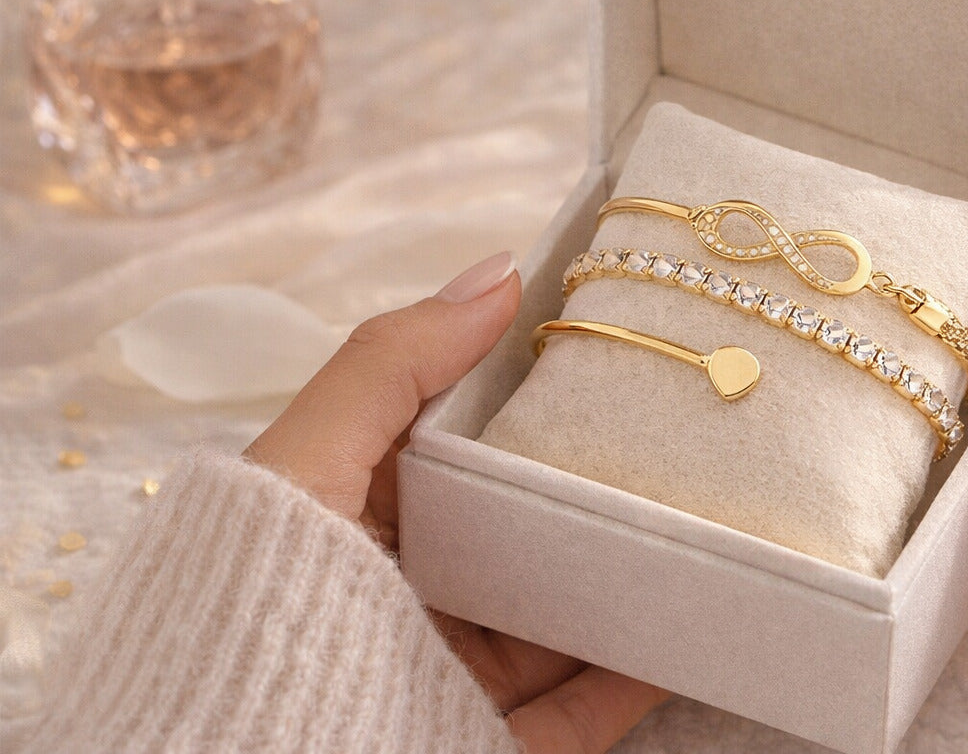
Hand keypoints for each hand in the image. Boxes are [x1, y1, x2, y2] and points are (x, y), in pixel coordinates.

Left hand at [246, 251, 667, 751]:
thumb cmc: (254, 604)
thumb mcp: (306, 462)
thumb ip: (392, 366)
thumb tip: (499, 270)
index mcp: (362, 521)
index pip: (463, 446)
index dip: (532, 397)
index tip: (612, 350)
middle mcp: (410, 598)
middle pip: (524, 535)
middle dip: (595, 492)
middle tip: (681, 438)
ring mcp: (453, 678)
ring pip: (564, 622)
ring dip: (632, 581)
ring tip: (705, 526)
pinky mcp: (489, 747)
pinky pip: (582, 711)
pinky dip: (640, 673)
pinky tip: (695, 624)